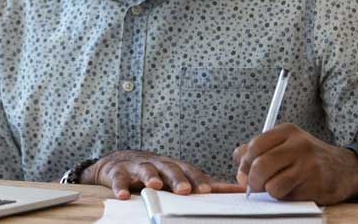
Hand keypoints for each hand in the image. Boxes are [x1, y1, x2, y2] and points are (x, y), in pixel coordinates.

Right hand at [80, 150, 243, 198]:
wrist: (118, 162)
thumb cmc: (155, 172)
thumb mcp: (179, 176)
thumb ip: (206, 184)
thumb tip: (239, 190)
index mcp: (175, 166)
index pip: (189, 170)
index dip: (197, 179)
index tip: (207, 190)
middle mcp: (158, 164)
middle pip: (170, 169)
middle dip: (177, 178)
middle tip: (184, 190)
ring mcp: (138, 167)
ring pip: (146, 170)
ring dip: (150, 177)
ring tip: (154, 186)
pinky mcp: (118, 172)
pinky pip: (119, 178)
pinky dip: (120, 186)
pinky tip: (123, 195)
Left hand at [233, 124, 357, 204]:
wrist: (344, 169)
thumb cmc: (306, 158)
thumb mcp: (284, 145)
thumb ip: (258, 153)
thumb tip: (239, 170)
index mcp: (287, 131)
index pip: (254, 146)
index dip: (244, 162)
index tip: (245, 171)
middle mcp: (299, 145)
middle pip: (260, 165)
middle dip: (252, 180)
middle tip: (254, 185)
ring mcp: (309, 166)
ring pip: (271, 185)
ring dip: (268, 191)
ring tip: (275, 187)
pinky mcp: (316, 186)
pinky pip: (287, 196)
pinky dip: (283, 197)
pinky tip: (291, 191)